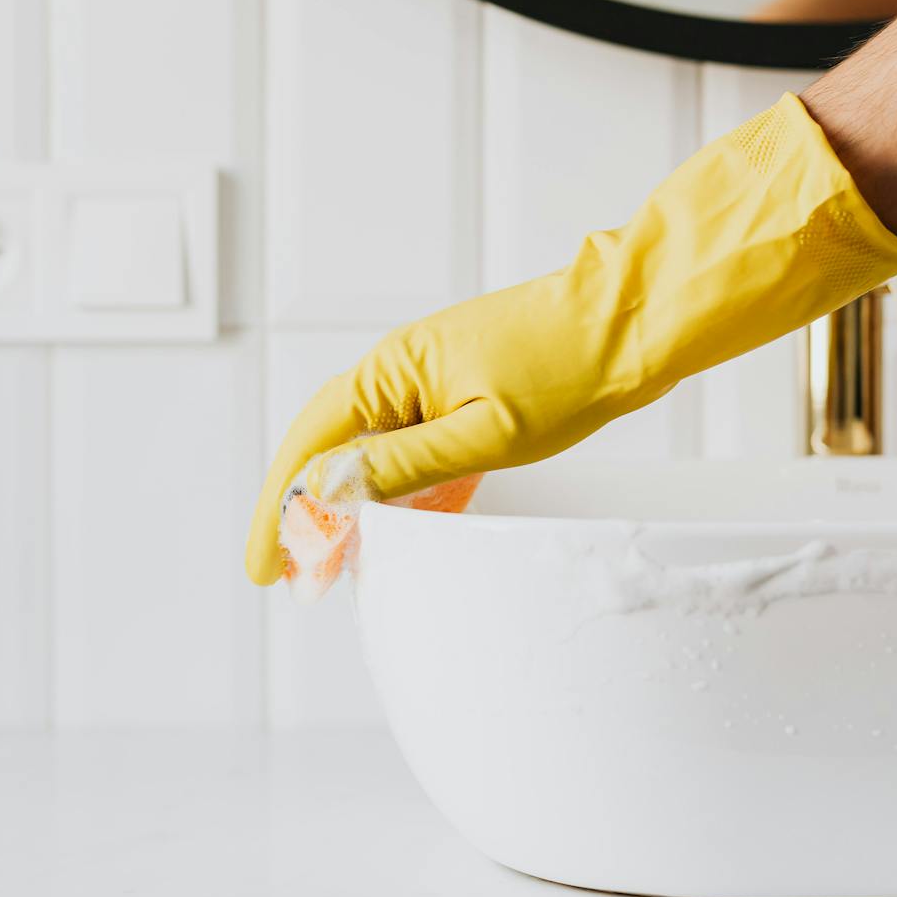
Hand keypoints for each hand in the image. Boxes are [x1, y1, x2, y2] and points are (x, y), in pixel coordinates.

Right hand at [245, 94, 896, 585]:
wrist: (632, 321)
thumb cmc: (569, 366)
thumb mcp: (484, 430)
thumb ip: (404, 464)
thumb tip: (329, 489)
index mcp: (391, 371)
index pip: (311, 446)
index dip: (280, 509)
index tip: (264, 562)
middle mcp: (397, 374)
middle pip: (325, 452)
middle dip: (299, 516)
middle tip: (284, 575)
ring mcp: (426, 386)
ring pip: (363, 456)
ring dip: (341, 510)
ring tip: (328, 567)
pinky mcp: (457, 400)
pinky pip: (406, 454)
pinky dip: (390, 497)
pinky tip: (389, 534)